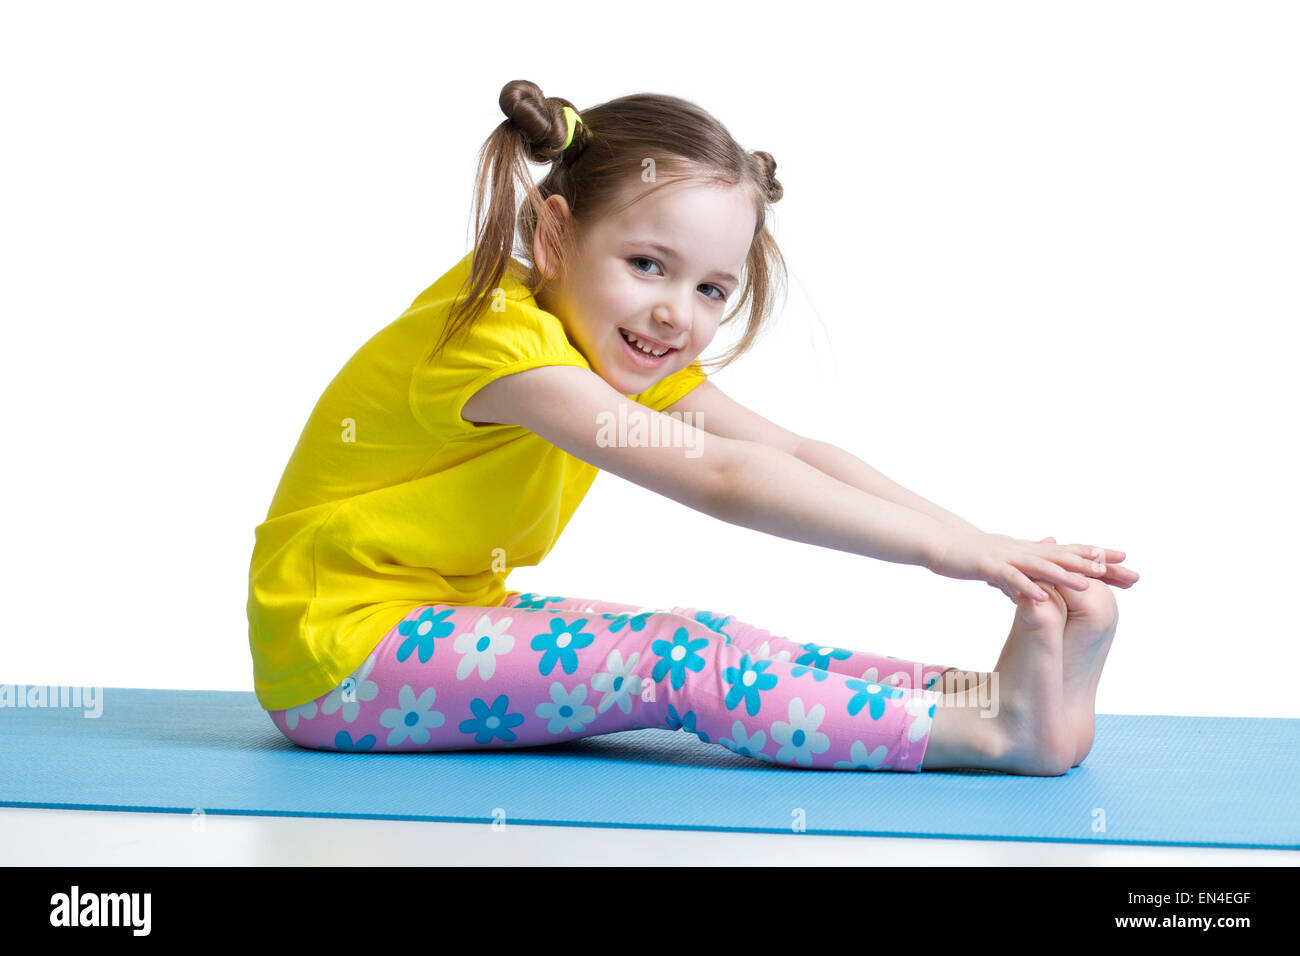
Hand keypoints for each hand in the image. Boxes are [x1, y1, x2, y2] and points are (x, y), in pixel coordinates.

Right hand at [984, 536, 1138, 603]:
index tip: (1126, 561)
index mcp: (1031, 551)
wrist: (941, 544)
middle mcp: (1025, 550)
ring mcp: (1007, 557)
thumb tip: (1046, 564)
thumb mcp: (1008, 560)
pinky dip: (1026, 586)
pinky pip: (1010, 577)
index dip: (1098, 556)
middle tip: (1125, 569)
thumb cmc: (973, 555)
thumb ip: (1029, 562)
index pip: (1070, 552)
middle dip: (1095, 564)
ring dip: (1066, 574)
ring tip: (1089, 583)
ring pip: (1041, 565)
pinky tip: (1042, 596)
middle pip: (1065, 556)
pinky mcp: (988, 566)